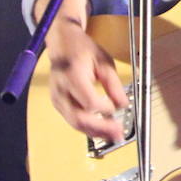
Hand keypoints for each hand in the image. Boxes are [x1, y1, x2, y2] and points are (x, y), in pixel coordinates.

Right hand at [44, 19, 128, 142]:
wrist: (62, 44)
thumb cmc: (83, 50)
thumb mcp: (104, 61)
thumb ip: (113, 84)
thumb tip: (123, 104)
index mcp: (72, 77)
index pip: (88, 102)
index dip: (104, 108)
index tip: (116, 108)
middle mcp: (61, 91)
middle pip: (79, 118)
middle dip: (100, 129)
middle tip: (118, 134)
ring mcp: (57, 99)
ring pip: (74, 123)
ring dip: (95, 132)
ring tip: (113, 135)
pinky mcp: (58, 104)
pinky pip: (72, 120)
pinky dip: (87, 127)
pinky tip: (101, 129)